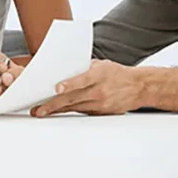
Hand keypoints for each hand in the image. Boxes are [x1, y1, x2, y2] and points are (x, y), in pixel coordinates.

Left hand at [29, 60, 143, 117]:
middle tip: (38, 109)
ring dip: (57, 110)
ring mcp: (100, 103)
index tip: (56, 88)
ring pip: (75, 107)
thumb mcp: (102, 65)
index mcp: (99, 75)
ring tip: (41, 112)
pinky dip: (68, 111)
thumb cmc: (118, 73)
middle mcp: (100, 90)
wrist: (139, 87)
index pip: (82, 80)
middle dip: (53, 104)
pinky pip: (81, 112)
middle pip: (74, 98)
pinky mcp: (101, 112)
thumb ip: (83, 68)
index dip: (69, 84)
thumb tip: (62, 69)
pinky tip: (56, 112)